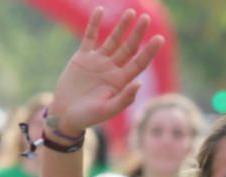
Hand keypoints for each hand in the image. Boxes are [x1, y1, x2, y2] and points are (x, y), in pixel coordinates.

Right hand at [49, 8, 163, 134]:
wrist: (65, 115)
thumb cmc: (88, 117)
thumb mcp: (107, 110)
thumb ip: (124, 98)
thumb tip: (139, 83)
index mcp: (121, 82)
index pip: (139, 63)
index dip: (149, 51)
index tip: (160, 39)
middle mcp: (112, 69)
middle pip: (128, 48)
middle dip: (138, 33)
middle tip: (146, 18)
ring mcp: (98, 62)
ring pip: (113, 40)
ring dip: (121, 27)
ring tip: (131, 12)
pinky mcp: (82, 58)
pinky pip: (89, 37)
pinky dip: (94, 24)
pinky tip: (100, 10)